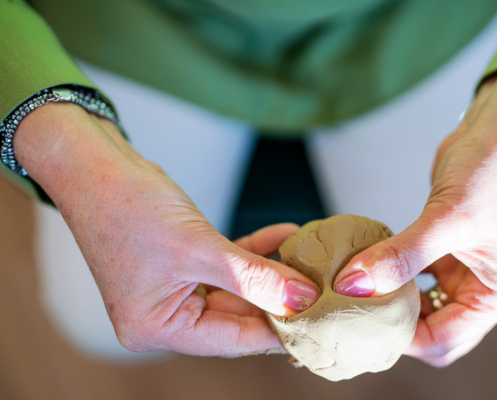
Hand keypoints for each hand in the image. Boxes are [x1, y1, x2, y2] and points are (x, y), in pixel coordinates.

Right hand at [14, 102, 319, 356]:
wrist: (97, 165)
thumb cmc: (128, 208)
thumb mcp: (198, 247)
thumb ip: (252, 277)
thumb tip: (300, 299)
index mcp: (156, 327)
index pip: (230, 338)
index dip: (275, 330)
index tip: (316, 323)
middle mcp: (164, 314)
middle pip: (235, 315)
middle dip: (277, 298)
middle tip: (319, 288)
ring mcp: (174, 288)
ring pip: (236, 288)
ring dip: (270, 271)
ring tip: (309, 262)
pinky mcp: (184, 262)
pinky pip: (228, 263)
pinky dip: (255, 250)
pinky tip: (285, 235)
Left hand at [333, 64, 496, 365]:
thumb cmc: (492, 168)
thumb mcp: (447, 217)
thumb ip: (401, 255)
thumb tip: (353, 285)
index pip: (443, 340)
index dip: (399, 337)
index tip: (358, 319)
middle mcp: (485, 289)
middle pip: (430, 329)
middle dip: (392, 323)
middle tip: (352, 311)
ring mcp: (465, 270)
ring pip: (419, 304)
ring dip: (388, 298)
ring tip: (353, 290)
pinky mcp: (446, 250)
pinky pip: (413, 275)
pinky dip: (390, 273)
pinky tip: (366, 265)